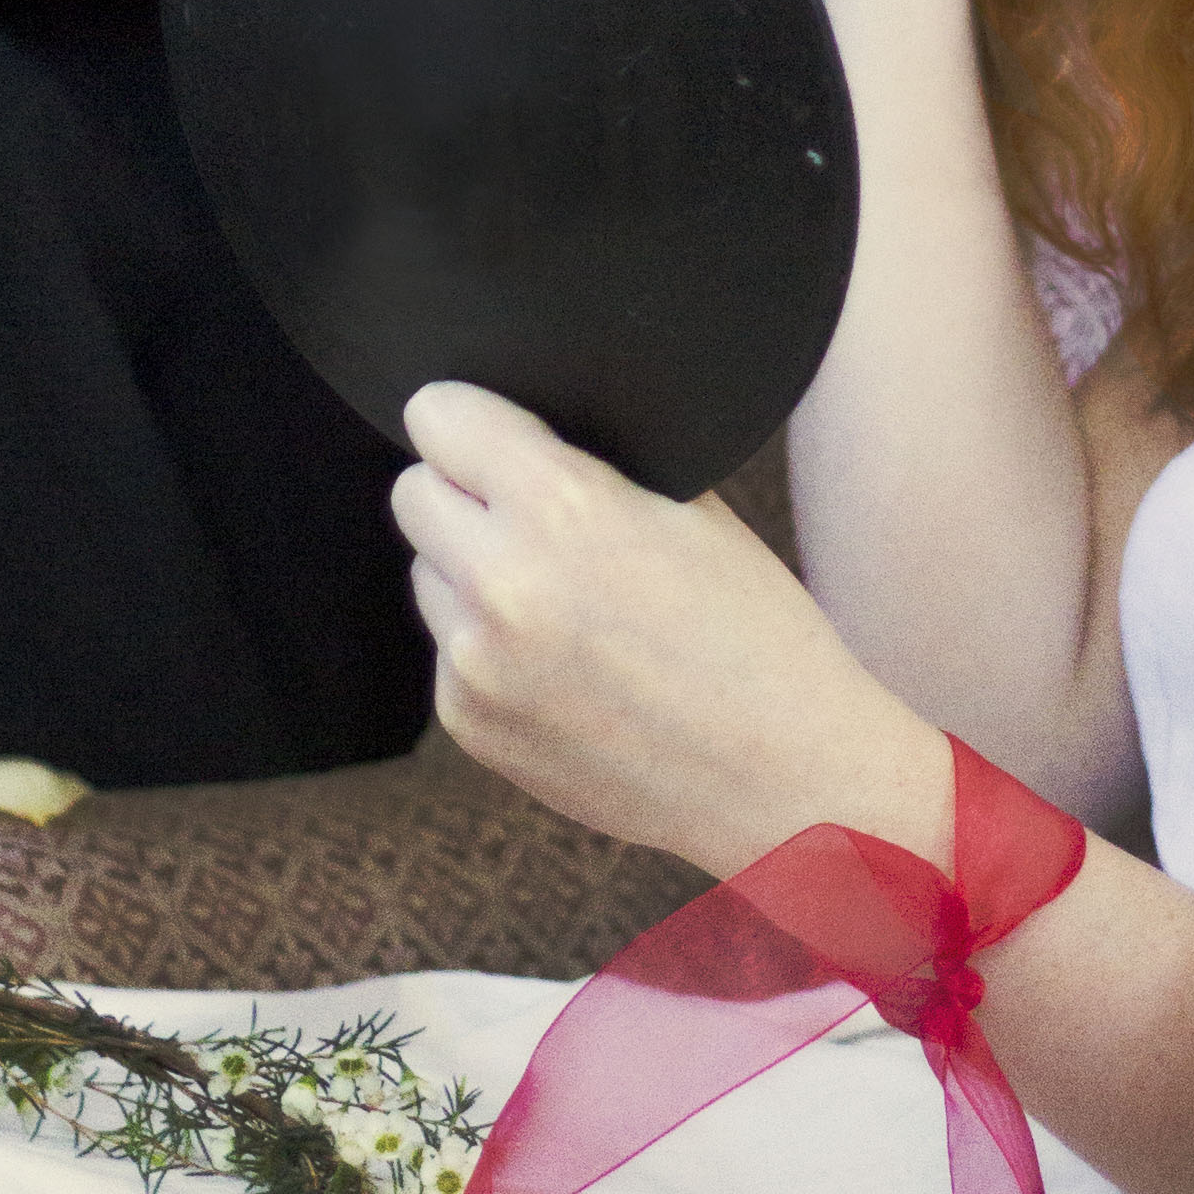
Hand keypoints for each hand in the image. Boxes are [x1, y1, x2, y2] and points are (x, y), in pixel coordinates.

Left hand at [394, 380, 952, 879]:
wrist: (780, 776)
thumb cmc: (756, 632)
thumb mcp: (693, 510)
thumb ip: (594, 463)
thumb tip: (522, 434)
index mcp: (561, 508)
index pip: (437, 417)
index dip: (469, 418)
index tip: (491, 432)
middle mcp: (501, 584)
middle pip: (414, 492)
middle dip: (464, 494)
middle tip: (529, 514)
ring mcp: (475, 665)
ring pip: (426, 573)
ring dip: (471, 572)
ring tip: (563, 601)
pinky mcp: (469, 724)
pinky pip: (449, 651)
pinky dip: (489, 648)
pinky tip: (567, 668)